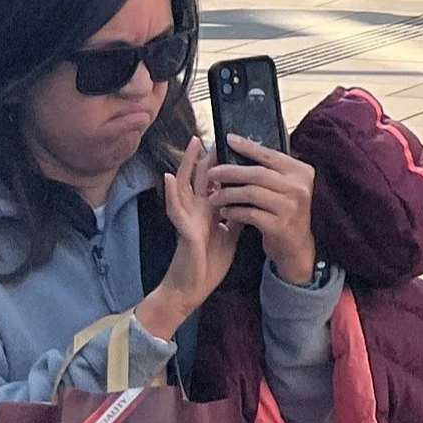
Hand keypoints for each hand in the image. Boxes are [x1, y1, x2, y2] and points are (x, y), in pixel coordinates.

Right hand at [140, 139, 238, 334]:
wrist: (193, 289)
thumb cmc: (208, 263)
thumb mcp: (230, 235)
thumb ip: (236, 216)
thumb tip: (251, 199)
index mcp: (209, 211)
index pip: (216, 181)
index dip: (223, 164)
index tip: (234, 145)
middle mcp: (196, 210)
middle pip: (201, 177)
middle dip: (207, 155)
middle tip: (214, 132)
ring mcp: (188, 218)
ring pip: (185, 185)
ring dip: (188, 164)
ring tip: (193, 143)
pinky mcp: (183, 230)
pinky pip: (175, 209)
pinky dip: (171, 192)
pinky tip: (170, 177)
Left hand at [212, 135, 322, 284]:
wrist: (296, 247)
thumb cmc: (285, 212)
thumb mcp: (288, 187)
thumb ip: (273, 169)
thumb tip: (245, 145)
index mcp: (301, 171)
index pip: (270, 155)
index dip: (248, 147)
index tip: (228, 139)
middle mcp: (299, 187)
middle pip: (258, 173)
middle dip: (230, 172)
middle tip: (211, 173)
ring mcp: (291, 207)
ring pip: (251, 193)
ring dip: (228, 194)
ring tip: (213, 196)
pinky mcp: (280, 226)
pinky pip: (250, 214)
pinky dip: (234, 211)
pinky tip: (224, 212)